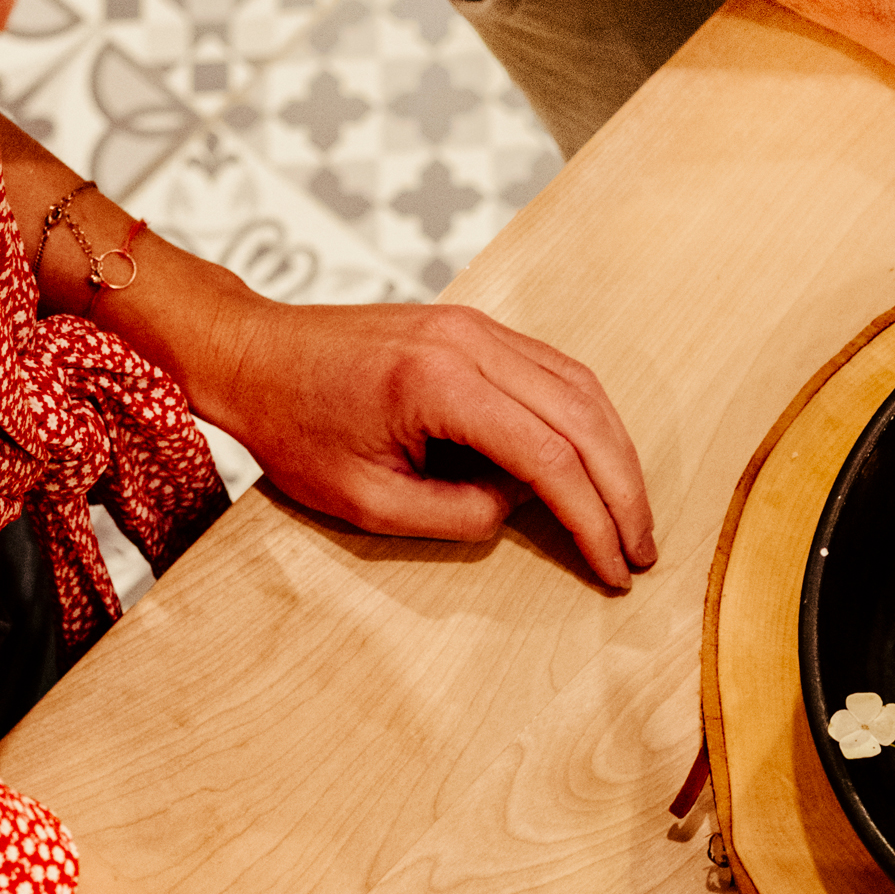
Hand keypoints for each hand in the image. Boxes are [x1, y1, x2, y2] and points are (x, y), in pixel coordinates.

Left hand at [195, 291, 656, 590]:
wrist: (253, 354)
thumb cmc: (292, 425)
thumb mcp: (364, 499)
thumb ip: (453, 515)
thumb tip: (519, 511)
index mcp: (437, 384)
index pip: (549, 455)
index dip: (593, 518)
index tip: (615, 567)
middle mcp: (469, 342)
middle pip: (583, 417)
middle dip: (623, 492)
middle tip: (641, 550)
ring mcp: (477, 327)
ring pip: (582, 389)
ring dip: (616, 455)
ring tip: (629, 516)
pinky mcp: (476, 328)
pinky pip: (556, 372)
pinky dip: (589, 422)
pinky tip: (597, 464)